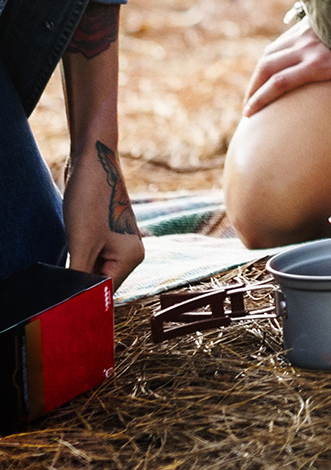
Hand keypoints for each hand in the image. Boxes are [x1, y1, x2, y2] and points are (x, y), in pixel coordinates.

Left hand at [63, 136, 144, 289]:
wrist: (92, 162)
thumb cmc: (91, 200)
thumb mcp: (81, 246)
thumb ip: (78, 280)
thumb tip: (69, 307)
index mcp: (132, 257)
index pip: (103, 293)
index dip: (80, 298)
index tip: (59, 302)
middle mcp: (129, 253)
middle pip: (97, 283)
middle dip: (77, 283)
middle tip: (60, 275)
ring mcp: (117, 244)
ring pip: (90, 272)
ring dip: (74, 272)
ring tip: (67, 256)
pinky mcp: (104, 236)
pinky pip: (88, 259)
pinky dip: (75, 261)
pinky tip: (68, 249)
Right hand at [243, 19, 330, 139]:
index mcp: (318, 64)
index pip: (279, 84)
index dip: (260, 99)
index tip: (248, 114)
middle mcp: (306, 47)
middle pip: (267, 67)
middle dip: (253, 88)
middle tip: (248, 106)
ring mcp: (307, 33)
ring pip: (271, 52)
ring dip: (259, 71)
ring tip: (256, 89)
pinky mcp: (310, 22)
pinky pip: (282, 40)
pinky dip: (271, 55)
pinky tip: (274, 65)